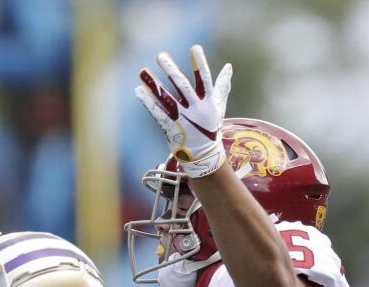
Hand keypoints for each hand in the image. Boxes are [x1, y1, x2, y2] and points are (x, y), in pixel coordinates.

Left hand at [134, 44, 231, 177]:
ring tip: (142, 71)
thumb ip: (222, 86)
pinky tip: (139, 91)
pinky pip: (157, 113)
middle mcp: (194, 109)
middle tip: (160, 55)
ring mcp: (181, 119)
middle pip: (182, 86)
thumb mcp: (219, 106)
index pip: (204, 79)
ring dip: (153, 84)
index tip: (195, 48)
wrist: (203, 156)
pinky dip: (147, 102)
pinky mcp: (170, 128)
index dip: (200, 64)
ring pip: (166, 98)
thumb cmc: (210, 128)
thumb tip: (229, 66)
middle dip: (171, 70)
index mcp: (207, 102)